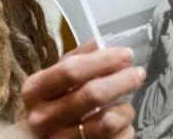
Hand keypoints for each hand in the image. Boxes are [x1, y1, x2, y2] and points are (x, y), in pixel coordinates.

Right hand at [21, 42, 144, 138]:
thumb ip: (74, 60)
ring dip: (125, 110)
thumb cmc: (48, 106)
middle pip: (92, 95)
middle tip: (138, 74)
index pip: (72, 71)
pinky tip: (121, 125)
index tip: (126, 54)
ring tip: (126, 105)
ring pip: (107, 122)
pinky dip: (125, 130)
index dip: (103, 61)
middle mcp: (43, 117)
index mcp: (35, 90)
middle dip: (122, 81)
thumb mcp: (51, 81)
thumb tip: (99, 42)